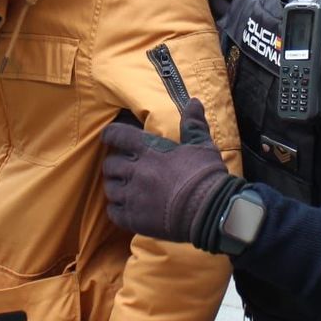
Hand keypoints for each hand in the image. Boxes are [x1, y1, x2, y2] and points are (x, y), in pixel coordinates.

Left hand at [100, 98, 242, 250]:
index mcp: (150, 150)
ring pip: (109, 189)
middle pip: (109, 164)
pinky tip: (125, 209)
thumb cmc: (207, 175)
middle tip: (122, 168)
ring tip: (123, 189)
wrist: (211, 211)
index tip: (108, 137)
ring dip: (115, 186)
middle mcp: (137, 171)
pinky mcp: (134, 219)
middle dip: (113, 165)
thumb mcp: (201, 145)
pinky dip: (116, 210)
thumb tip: (194, 101)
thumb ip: (192, 124)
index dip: (110, 135)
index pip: (118, 135)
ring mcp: (133, 196)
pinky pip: (113, 213)